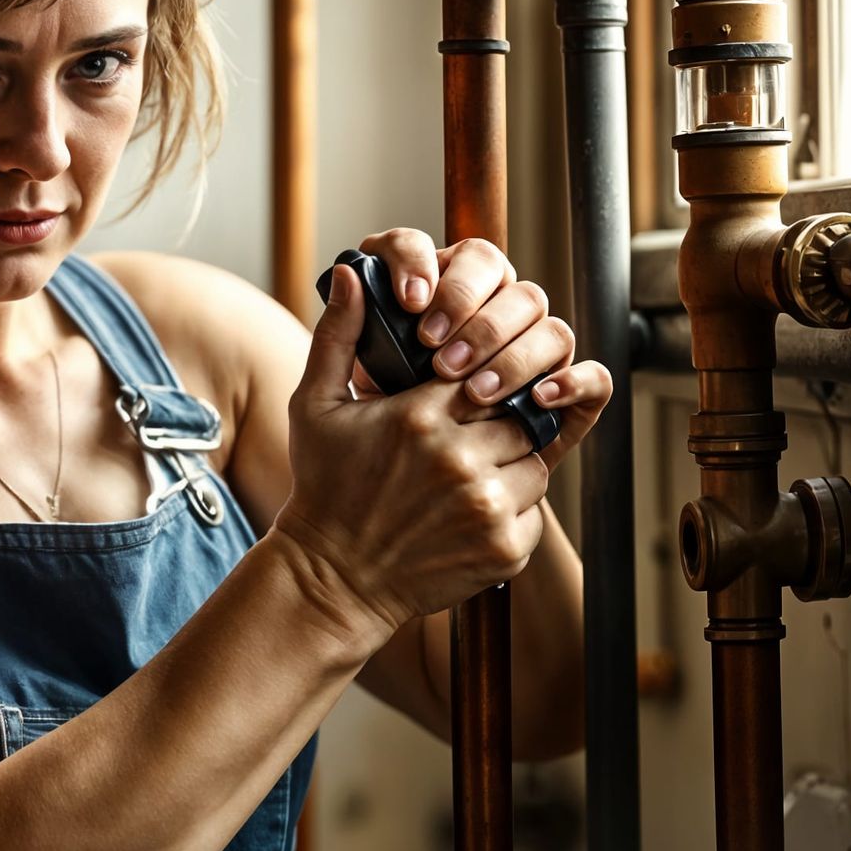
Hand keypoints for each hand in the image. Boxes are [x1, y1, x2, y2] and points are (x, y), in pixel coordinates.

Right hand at [273, 229, 609, 630]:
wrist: (332, 577)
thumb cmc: (324, 486)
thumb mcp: (316, 406)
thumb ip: (338, 335)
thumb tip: (350, 273)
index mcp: (419, 415)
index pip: (485, 372)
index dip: (477, 384)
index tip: (461, 398)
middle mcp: (458, 458)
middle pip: (517, 415)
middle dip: (495, 427)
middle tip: (461, 445)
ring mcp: (486, 504)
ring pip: (533, 462)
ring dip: (508, 468)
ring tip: (462, 481)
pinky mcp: (505, 546)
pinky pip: (534, 511)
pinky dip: (510, 511)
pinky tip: (465, 517)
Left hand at [351, 228, 610, 476]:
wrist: (384, 512)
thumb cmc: (357, 450)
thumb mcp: (328, 397)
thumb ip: (337, 336)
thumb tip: (346, 274)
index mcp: (444, 301)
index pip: (457, 257)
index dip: (440, 269)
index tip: (408, 302)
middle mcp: (492, 320)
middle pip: (508, 284)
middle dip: (474, 314)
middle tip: (438, 357)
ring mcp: (529, 359)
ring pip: (547, 325)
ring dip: (513, 350)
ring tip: (475, 389)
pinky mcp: (559, 403)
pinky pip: (592, 379)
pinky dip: (575, 381)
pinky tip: (538, 398)